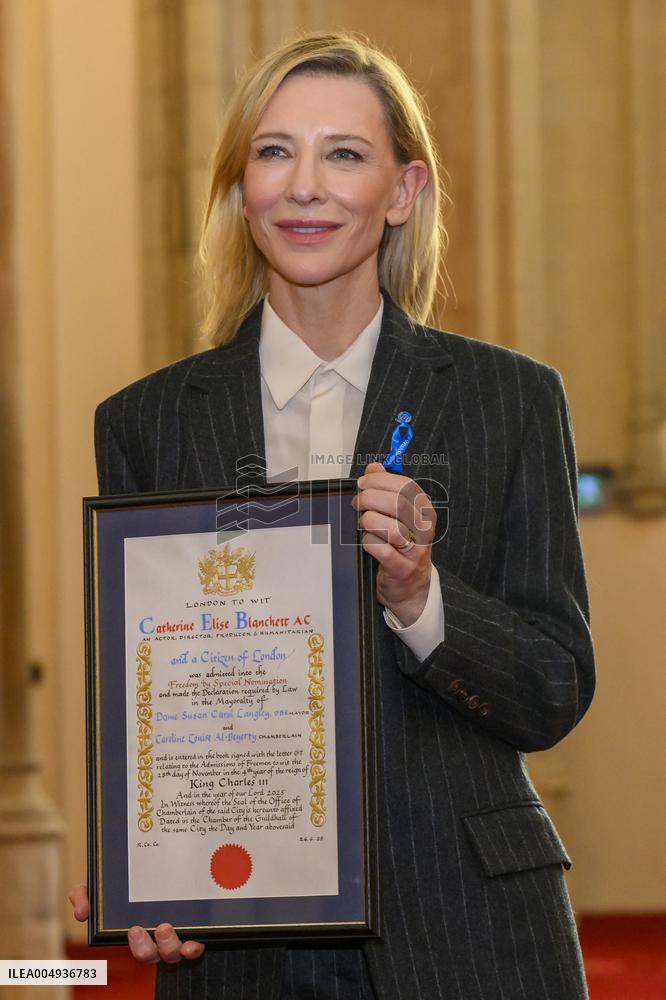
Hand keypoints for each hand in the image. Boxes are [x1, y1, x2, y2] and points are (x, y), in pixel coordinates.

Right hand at [68, 882, 204, 963]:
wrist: (150, 853)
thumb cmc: (123, 878)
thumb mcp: (99, 882)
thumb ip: (84, 894)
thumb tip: (80, 913)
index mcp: (139, 931)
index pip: (139, 947)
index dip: (139, 945)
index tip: (133, 930)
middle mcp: (160, 936)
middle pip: (155, 954)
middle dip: (146, 948)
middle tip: (138, 929)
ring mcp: (179, 931)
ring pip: (175, 951)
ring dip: (170, 946)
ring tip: (164, 928)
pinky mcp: (197, 924)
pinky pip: (198, 942)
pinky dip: (195, 947)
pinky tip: (193, 943)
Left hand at [352, 462, 435, 624]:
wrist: (410, 586)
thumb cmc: (402, 545)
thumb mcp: (398, 514)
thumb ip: (386, 487)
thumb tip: (374, 467)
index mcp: (424, 509)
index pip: (403, 485)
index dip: (378, 481)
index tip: (363, 484)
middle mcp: (424, 528)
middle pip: (395, 503)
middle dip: (369, 499)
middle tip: (358, 503)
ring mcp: (415, 549)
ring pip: (388, 526)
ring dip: (368, 521)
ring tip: (364, 524)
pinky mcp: (402, 568)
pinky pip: (380, 549)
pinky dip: (368, 542)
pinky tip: (368, 541)